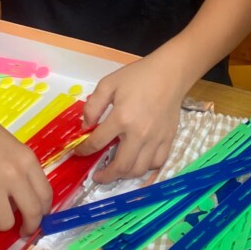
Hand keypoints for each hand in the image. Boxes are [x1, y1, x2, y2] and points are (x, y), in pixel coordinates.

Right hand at [0, 110, 53, 233]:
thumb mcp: (17, 151)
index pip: (46, 196)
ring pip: (5, 223)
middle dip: (29, 227)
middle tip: (22, 230)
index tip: (37, 219)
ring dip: (0, 223)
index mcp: (29, 162)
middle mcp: (14, 175)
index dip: (43, 214)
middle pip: (32, 214)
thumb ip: (25, 174)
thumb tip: (27, 205)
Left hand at [75, 56, 184, 183]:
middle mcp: (139, 133)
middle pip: (121, 166)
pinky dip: (145, 168)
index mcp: (122, 118)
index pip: (97, 142)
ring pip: (139, 170)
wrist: (170, 73)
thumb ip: (93, 105)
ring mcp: (156, 139)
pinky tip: (138, 163)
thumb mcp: (108, 83)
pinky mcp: (168, 139)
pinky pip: (157, 163)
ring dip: (125, 175)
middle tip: (98, 176)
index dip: (85, 150)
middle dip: (106, 176)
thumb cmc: (138, 76)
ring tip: (117, 171)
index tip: (80, 152)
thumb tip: (86, 126)